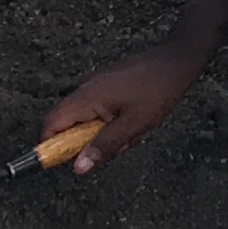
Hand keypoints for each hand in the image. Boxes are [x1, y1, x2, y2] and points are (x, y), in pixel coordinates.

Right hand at [43, 40, 205, 173]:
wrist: (177, 61)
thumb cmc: (157, 91)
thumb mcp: (133, 126)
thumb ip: (103, 147)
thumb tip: (78, 167)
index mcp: (86, 97)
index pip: (50, 124)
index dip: (51, 146)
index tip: (66, 160)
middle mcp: (85, 88)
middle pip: (67, 125)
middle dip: (87, 142)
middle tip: (116, 144)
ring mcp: (96, 84)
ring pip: (87, 119)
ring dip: (104, 133)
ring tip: (131, 132)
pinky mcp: (107, 84)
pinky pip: (99, 110)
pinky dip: (112, 122)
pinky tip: (134, 121)